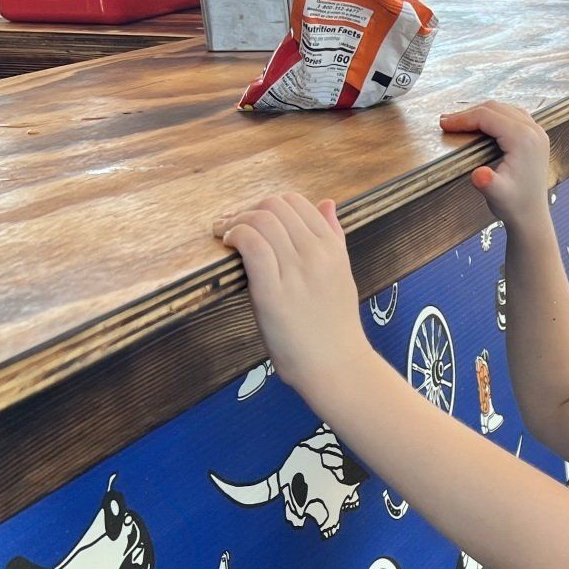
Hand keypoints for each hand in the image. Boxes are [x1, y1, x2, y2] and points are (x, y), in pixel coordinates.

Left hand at [216, 195, 372, 401]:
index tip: (254, 220)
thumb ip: (335, 237)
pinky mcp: (273, 293)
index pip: (297, 203)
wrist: (336, 366)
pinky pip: (252, 244)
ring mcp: (296, 272)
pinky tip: (228, 244)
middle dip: (248, 210)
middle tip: (233, 227)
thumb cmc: (335, 326)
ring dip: (236, 221)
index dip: (269, 206)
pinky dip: (236, 235)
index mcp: (332, 248)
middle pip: (275, 206)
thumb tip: (327, 203)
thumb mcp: (342, 274)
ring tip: (226, 235)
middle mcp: (317, 255)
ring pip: (262, 220)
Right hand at [440, 101, 552, 226]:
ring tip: (459, 122)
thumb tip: (480, 175)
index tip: (444, 124)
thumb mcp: (498, 196)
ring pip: (503, 109)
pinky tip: (481, 125)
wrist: (532, 216)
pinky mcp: (536, 137)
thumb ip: (487, 183)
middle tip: (446, 122)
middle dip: (468, 114)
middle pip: (495, 109)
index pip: (488, 117)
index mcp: (524, 139)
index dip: (463, 118)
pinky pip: (512, 115)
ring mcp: (537, 132)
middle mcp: (534, 131)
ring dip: (480, 113)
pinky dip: (494, 117)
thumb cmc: (515, 205)